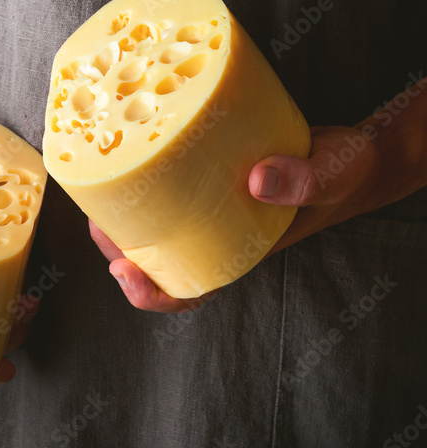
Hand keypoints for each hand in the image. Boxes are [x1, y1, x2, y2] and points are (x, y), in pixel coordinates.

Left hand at [95, 125, 380, 312]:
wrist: (351, 154)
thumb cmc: (344, 173)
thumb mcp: (332, 175)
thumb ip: (304, 182)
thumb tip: (259, 181)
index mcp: (238, 253)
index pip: (188, 291)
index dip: (151, 294)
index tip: (123, 273)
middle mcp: (216, 236)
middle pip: (155, 259)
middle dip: (117, 249)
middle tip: (97, 224)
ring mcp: (207, 210)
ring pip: (152, 226)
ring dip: (120, 218)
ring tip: (97, 196)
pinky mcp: (204, 178)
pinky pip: (165, 189)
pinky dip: (141, 181)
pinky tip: (124, 159)